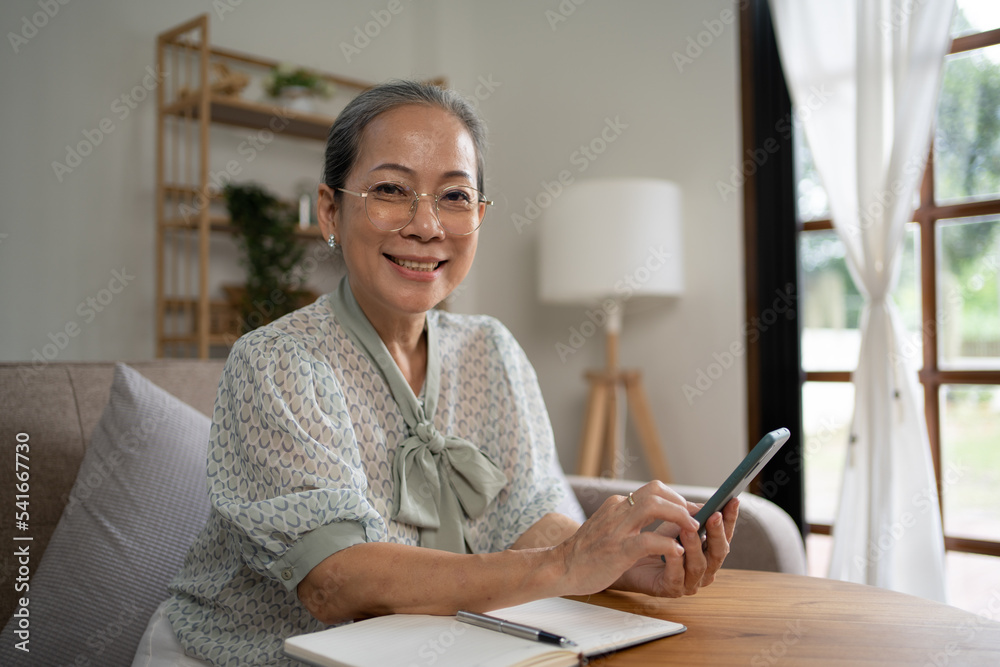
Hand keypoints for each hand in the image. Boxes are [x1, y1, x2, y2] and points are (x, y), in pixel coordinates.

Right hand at [554, 481, 701, 595]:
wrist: (559, 567)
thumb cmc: (586, 552)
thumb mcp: (609, 527)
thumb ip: (630, 519)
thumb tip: (660, 516)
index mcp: (617, 505)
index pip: (653, 490)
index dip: (677, 498)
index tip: (692, 511)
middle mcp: (617, 511)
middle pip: (656, 491)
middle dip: (682, 503)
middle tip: (697, 519)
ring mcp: (616, 529)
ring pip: (653, 507)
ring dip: (679, 516)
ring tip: (693, 530)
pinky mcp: (617, 550)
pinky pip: (647, 540)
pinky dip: (666, 543)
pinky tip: (676, 551)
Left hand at [613, 496, 738, 596]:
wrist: (627, 559)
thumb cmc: (653, 541)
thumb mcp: (673, 524)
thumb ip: (690, 517)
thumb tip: (705, 505)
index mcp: (708, 552)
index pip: (725, 535)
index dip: (731, 519)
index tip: (733, 500)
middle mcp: (705, 569)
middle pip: (718, 553)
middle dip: (717, 533)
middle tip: (714, 515)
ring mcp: (690, 582)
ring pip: (699, 566)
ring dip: (695, 546)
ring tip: (688, 529)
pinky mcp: (671, 589)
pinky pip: (677, 577)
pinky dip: (675, 562)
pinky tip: (672, 549)